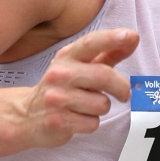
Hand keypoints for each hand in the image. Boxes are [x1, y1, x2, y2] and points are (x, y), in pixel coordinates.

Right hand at [20, 28, 138, 148]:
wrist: (26, 115)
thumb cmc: (61, 88)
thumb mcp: (80, 67)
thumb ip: (107, 54)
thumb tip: (132, 39)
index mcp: (67, 56)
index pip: (91, 42)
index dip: (112, 38)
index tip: (132, 36)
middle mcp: (59, 74)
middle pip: (104, 76)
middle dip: (121, 87)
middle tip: (124, 94)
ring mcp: (56, 98)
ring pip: (101, 104)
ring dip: (101, 108)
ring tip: (87, 107)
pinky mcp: (57, 121)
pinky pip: (92, 123)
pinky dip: (91, 123)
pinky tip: (77, 119)